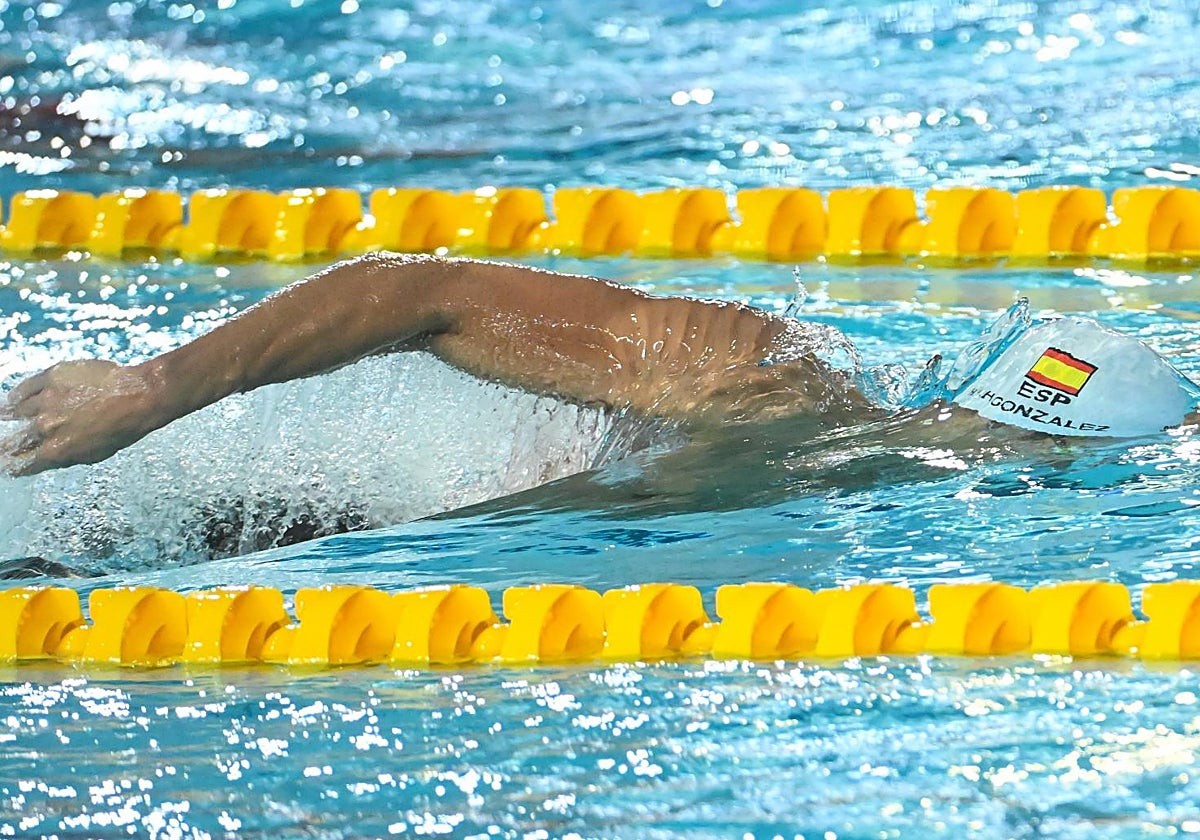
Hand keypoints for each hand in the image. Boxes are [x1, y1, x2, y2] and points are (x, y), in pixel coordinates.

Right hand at [1, 359, 163, 476]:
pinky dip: (18, 395)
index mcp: (56, 452)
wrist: (139, 395)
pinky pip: (24, 388)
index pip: (18, 464)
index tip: (6, 464)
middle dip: (5, 447)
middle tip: (4, 446)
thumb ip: (64, 456)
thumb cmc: (123, 428)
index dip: (9, 466)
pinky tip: (16, 399)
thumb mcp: (94, 454)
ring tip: (6, 416)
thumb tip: (43, 457)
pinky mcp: (51, 377)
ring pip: (15, 412)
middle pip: (11, 442)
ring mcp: (47, 400)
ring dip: (11, 416)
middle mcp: (46, 427)